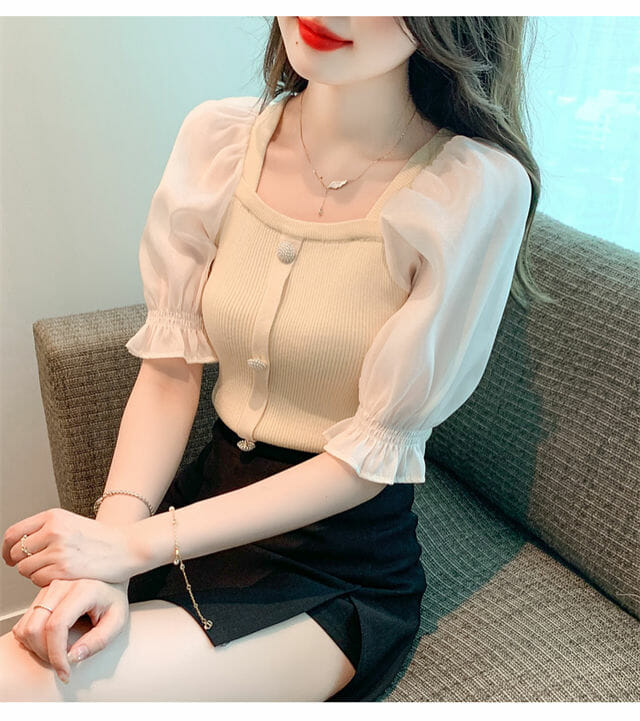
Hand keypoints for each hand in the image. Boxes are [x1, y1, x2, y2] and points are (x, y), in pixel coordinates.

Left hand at [2, 507, 138, 585]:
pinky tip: (61, 575)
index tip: (10, 556)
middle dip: (22, 563)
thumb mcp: (72, 523)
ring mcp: (58, 550)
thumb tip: (19, 546)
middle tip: (37, 566)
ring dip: (35, 573)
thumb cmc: (102, 538)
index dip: (7, 549)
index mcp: (53, 517)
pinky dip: (45, 582)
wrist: (126, 547)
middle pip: (16, 553)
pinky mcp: (63, 569)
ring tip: (54, 569)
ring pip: (25, 569)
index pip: (13, 533)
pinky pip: (38, 581)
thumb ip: (47, 530)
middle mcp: (53, 531)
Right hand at [11, 577, 129, 683]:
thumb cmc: (113, 600)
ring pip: (25, 627)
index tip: (64, 672)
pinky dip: (31, 640)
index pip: (57, 625)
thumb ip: (99, 640)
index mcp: (83, 589)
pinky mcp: (40, 595)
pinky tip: (49, 642)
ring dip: (36, 649)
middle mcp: (61, 585)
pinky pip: (23, 624)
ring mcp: (48, 589)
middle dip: (45, 654)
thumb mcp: (117, 621)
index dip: (56, 654)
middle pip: (35, 628)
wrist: (110, 581)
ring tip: (57, 652)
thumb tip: (73, 657)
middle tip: (62, 664)